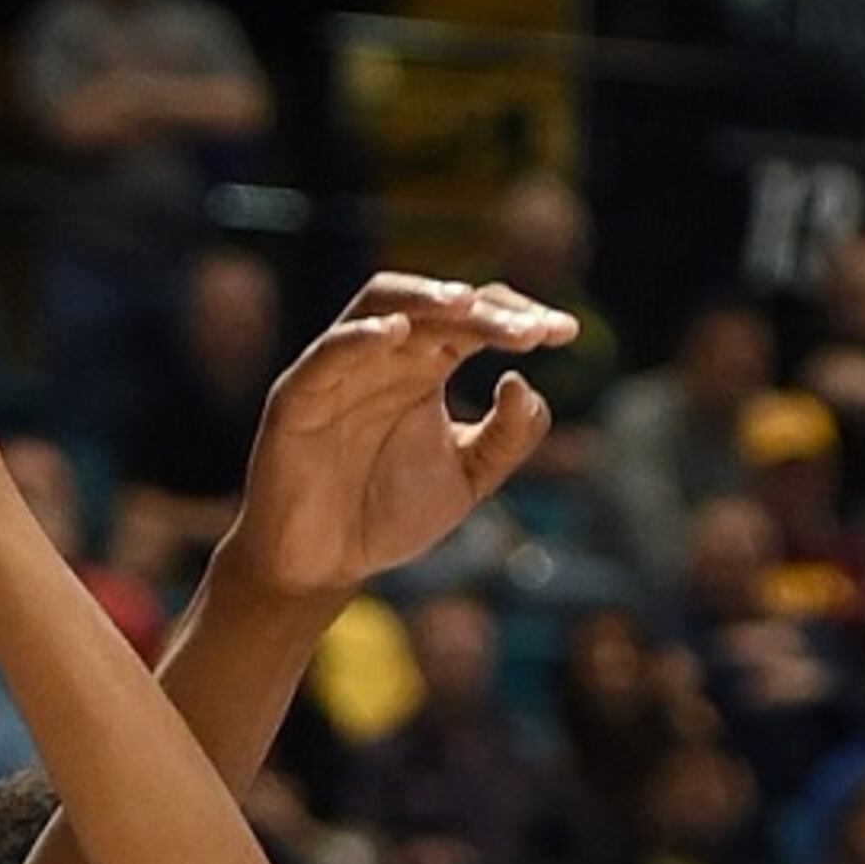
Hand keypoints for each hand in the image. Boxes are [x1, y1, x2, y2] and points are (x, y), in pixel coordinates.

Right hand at [223, 276, 574, 602]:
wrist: (324, 564)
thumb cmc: (388, 513)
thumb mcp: (468, 478)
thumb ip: (506, 438)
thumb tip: (525, 384)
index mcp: (425, 367)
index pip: (474, 320)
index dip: (518, 318)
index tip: (565, 333)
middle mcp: (385, 357)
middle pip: (436, 308)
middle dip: (485, 314)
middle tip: (531, 332)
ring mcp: (340, 370)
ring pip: (378, 305)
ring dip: (423, 299)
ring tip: (466, 304)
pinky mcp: (298, 396)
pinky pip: (327, 355)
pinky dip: (358, 339)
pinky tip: (396, 335)